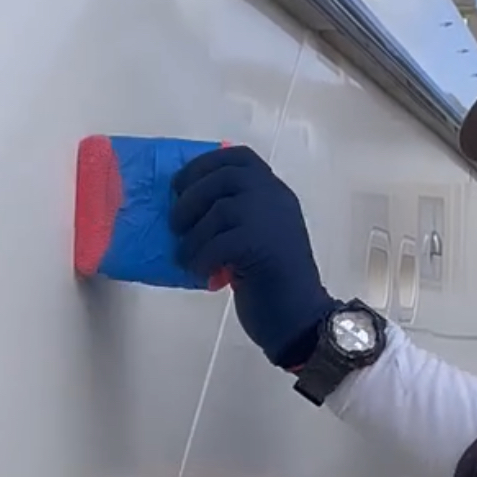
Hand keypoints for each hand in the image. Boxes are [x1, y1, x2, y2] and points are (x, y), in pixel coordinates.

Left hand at [169, 146, 335, 367]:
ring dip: (193, 235)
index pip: (239, 158)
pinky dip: (201, 256)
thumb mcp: (256, 237)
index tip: (181, 184)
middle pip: (224, 176)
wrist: (299, 319)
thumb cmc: (273, 284)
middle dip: (192, 196)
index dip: (204, 165)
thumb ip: (235, 216)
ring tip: (186, 256)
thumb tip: (187, 206)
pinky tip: (200, 272)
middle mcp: (276, 199)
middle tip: (176, 223)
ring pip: (218, 210)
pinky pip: (217, 241)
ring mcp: (272, 220)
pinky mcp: (261, 245)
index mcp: (276, 194)